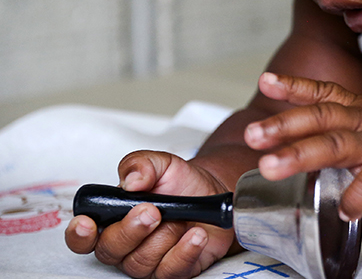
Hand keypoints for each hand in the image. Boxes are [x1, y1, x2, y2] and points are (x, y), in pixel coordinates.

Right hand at [65, 151, 234, 278]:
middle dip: (131, 230)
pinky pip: (171, 271)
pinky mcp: (172, 269)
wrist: (211, 193)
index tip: (87, 223)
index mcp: (112, 219)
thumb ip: (141, 164)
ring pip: (141, 261)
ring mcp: (147, 260)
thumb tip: (131, 180)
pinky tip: (196, 234)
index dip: (80, 234)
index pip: (83, 237)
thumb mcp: (161, 163)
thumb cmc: (179, 182)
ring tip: (182, 217)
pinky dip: (186, 251)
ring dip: (165, 235)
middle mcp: (125, 244)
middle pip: (110, 250)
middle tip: (152, 211)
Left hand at [244, 72, 361, 219]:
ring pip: (338, 146)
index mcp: (356, 109)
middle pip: (321, 119)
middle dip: (284, 125)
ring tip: (271, 167)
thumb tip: (284, 130)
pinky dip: (358, 196)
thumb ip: (331, 120)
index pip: (322, 93)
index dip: (294, 86)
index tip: (265, 82)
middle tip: (253, 134)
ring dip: (303, 154)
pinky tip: (342, 207)